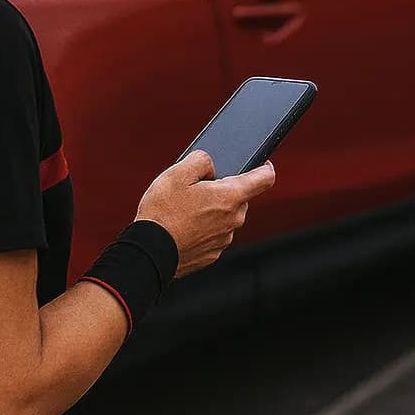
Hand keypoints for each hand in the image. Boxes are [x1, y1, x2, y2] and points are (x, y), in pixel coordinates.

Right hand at [135, 150, 275, 276]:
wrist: (148, 251)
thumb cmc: (162, 212)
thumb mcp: (178, 172)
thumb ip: (201, 160)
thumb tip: (211, 166)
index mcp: (230, 197)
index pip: (265, 179)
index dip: (266, 168)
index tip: (264, 163)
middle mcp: (233, 220)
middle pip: (240, 198)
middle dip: (224, 190)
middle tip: (198, 188)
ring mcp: (224, 240)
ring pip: (226, 217)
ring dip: (213, 210)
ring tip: (184, 209)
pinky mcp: (212, 255)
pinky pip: (214, 234)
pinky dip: (203, 229)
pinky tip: (183, 227)